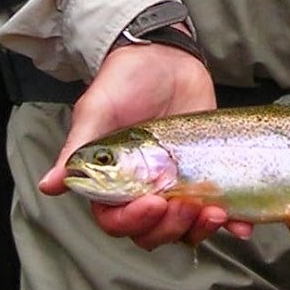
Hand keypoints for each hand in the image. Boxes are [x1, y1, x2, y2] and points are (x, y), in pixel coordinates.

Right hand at [38, 44, 252, 250]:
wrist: (164, 56)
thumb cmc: (124, 81)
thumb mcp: (98, 110)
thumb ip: (78, 149)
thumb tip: (49, 185)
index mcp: (112, 183)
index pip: (116, 220)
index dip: (133, 221)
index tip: (153, 202)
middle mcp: (143, 191)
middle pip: (152, 233)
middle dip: (169, 227)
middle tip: (185, 204)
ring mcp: (176, 186)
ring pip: (183, 229)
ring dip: (198, 230)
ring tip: (215, 212)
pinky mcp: (205, 175)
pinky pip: (218, 210)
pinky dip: (231, 223)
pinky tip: (241, 224)